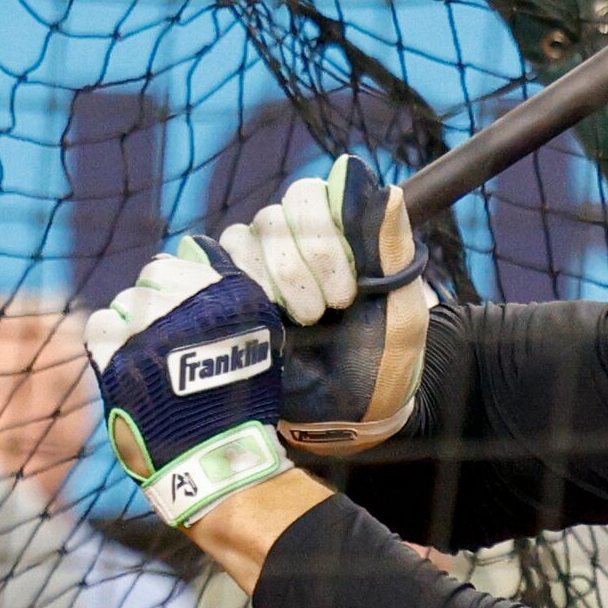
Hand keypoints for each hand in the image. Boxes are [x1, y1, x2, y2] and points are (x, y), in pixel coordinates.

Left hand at [86, 241, 295, 527]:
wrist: (215, 457)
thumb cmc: (241, 400)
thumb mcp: (257, 338)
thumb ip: (230, 290)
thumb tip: (194, 246)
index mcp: (232, 297)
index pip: (188, 258)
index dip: (183, 281)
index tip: (187, 306)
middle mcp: (192, 307)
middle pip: (155, 275)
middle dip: (157, 297)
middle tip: (167, 330)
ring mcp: (152, 332)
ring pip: (127, 298)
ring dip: (134, 318)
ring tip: (148, 350)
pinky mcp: (120, 358)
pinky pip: (101, 324)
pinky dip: (109, 336)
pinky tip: (125, 355)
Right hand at [216, 155, 429, 455]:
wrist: (346, 419)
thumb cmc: (381, 362)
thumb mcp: (401, 309)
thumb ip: (392, 247)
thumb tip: (387, 187)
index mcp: (336, 237)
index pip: (310, 196)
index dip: (322, 234)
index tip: (347, 288)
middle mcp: (291, 246)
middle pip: (271, 218)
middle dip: (300, 266)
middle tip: (327, 311)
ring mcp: (256, 271)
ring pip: (238, 240)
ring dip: (270, 281)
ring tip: (300, 324)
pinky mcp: (227, 299)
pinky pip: (206, 267)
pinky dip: (229, 287)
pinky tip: (258, 317)